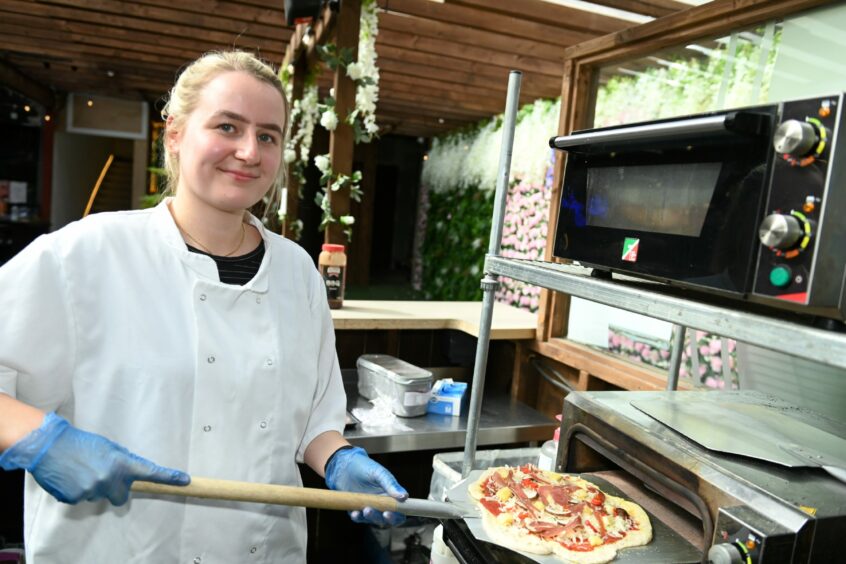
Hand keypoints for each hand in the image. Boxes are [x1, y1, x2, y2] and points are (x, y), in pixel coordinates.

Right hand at [0, 412, 189, 505]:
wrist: (49, 446)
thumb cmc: (81, 442)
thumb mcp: (109, 447)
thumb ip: (122, 462)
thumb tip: (130, 475)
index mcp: (121, 463)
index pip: (150, 473)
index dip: (169, 477)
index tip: (186, 480)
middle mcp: (109, 479)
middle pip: (121, 497)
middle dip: (116, 490)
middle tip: (104, 475)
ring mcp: (91, 490)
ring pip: (99, 496)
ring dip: (94, 487)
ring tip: (81, 470)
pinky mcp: (74, 498)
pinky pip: (81, 499)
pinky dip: (78, 490)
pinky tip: (71, 477)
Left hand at [325, 446, 407, 525]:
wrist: (344, 465)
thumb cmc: (364, 466)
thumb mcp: (379, 473)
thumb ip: (391, 484)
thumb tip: (404, 496)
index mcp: (390, 495)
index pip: (399, 512)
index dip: (397, 516)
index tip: (390, 513)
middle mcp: (381, 504)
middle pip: (386, 519)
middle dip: (384, 519)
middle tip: (382, 513)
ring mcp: (368, 507)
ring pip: (373, 520)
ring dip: (371, 517)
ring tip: (366, 509)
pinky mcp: (356, 509)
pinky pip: (358, 518)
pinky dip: (357, 517)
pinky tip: (355, 513)